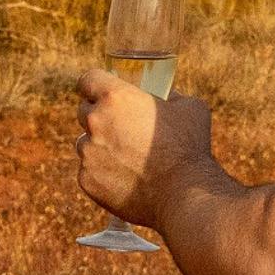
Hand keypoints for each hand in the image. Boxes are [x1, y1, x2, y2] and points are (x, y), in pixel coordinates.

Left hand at [75, 72, 210, 229]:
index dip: (95, 85)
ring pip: (86, 143)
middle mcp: (95, 122)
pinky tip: (127, 178)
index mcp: (115, 97)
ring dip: (100, 146)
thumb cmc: (189, 147)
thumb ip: (171, 96)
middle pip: (84, 111)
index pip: (88, 80)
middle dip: (99, 116)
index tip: (102, 92)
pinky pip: (89, 171)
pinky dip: (103, 173)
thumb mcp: (190, 107)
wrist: (182, 194)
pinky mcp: (86, 180)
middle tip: (121, 126)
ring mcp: (88, 153)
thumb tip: (166, 97)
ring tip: (128, 157)